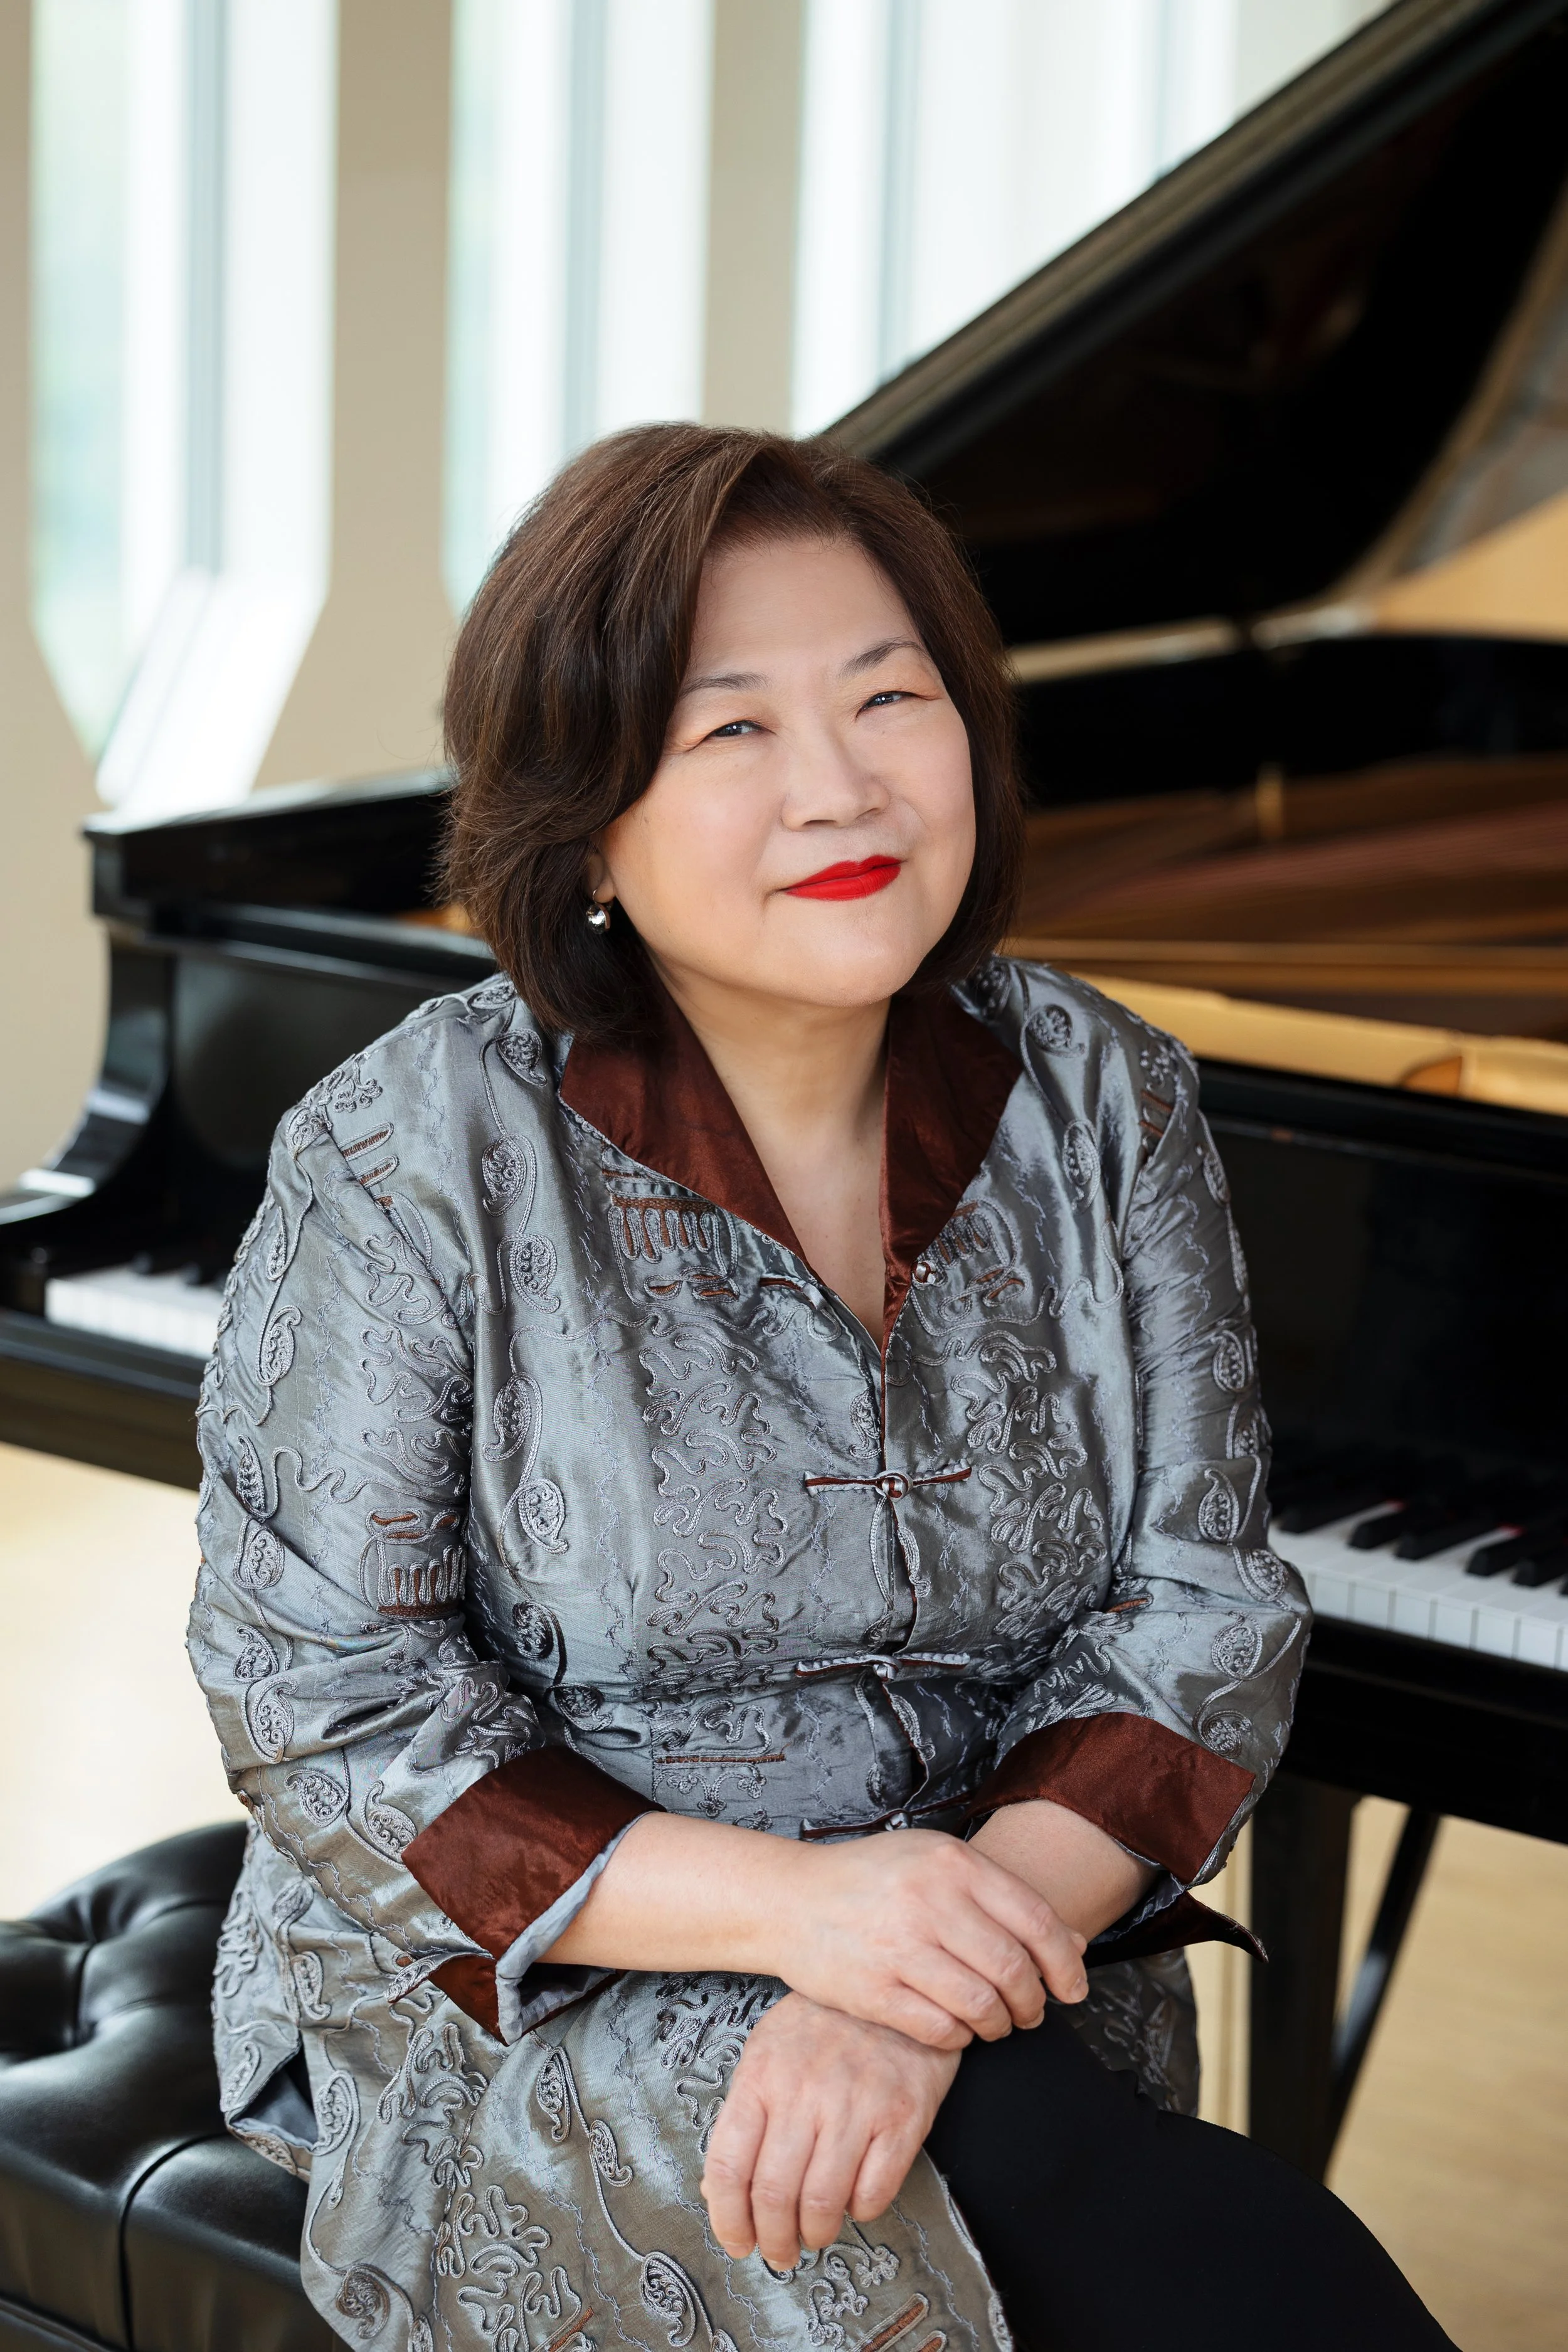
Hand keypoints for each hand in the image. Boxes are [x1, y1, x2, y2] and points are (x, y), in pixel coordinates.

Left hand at [701, 1992, 960, 2269]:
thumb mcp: (769, 2052)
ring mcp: (856, 2103)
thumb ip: (743, 2116)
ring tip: (815, 2234)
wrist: (895, 1981)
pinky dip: (860, 2212)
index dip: (727, 2218)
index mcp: (762, 2075)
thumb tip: (717, 2188)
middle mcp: (804, 2090)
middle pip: (774, 2193)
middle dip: (772, 2240)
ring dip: (815, 2234)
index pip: (728, 2164)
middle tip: (778, 2252)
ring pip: (823, 2202)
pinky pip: (874, 2192)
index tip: (736, 2241)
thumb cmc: (824, 2023)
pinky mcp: (903, 2116)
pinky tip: (854, 2200)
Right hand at [780, 1827, 1087, 2050]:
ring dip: (999, 2025)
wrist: (790, 1899)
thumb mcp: (937, 1864)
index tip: (1073, 1987)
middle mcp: (928, 1900)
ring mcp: (898, 1946)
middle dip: (1034, 2002)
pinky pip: (940, 2029)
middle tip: (1031, 2012)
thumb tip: (1074, 1942)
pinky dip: (960, 2037)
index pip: (1035, 1919)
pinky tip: (956, 2028)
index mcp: (951, 1862)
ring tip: (995, 2023)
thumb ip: (1002, 1898)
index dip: (1065, 1962)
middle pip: (1012, 1968)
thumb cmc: (872, 1881)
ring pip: (981, 2005)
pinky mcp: (873, 1990)